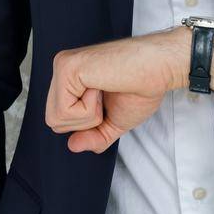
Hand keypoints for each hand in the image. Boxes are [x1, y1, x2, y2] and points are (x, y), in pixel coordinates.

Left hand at [45, 26, 190, 153]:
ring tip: (105, 90)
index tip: (108, 102)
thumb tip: (72, 146)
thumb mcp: (113, 123)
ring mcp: (62, 66)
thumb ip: (93, 137)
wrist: (159, 71)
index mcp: (70, 80)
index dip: (87, 124)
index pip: (59, 120)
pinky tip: (101, 86)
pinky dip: (88, 109)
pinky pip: (64, 111)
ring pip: (56, 118)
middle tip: (106, 96)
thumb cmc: (141, 88)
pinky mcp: (66, 68)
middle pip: (54, 121)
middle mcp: (62, 69)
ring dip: (88, 115)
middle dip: (85, 122)